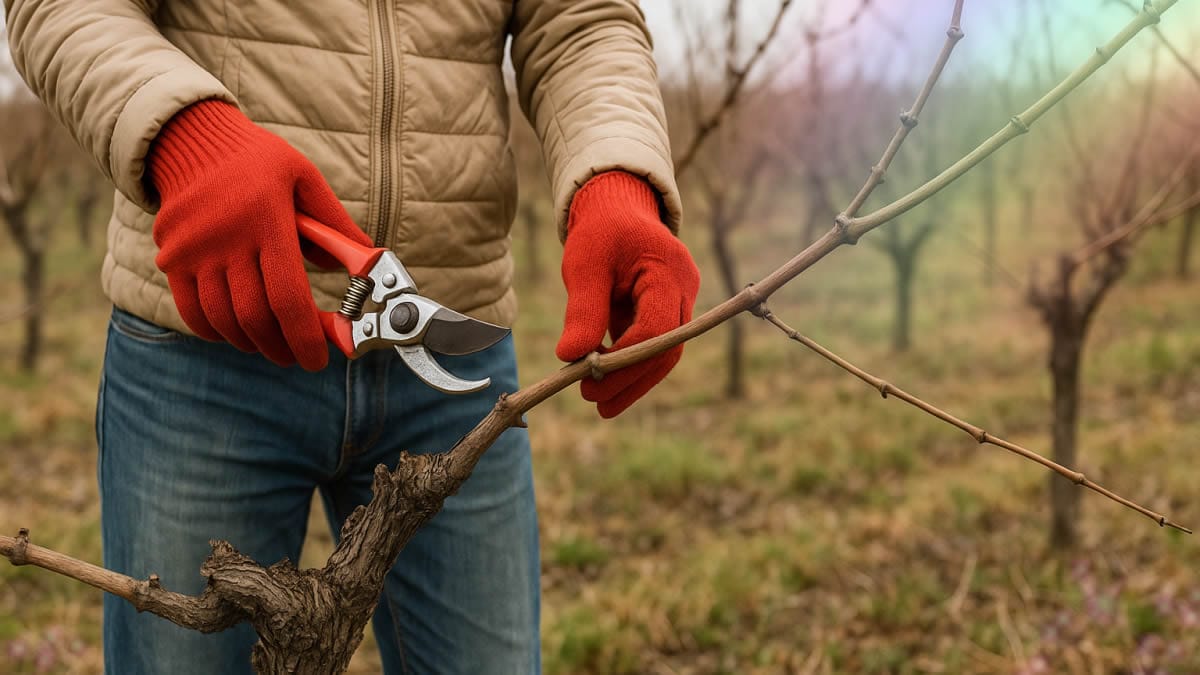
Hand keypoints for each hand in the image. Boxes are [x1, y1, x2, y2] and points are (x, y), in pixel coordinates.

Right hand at [148, 100, 371, 369]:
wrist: (190, 139)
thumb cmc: (256, 158)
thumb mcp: (304, 177)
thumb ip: (335, 221)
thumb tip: (366, 258)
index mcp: (266, 221)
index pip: (288, 297)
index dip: (306, 337)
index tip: (319, 358)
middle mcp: (227, 240)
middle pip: (256, 317)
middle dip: (282, 347)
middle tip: (299, 357)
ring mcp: (194, 252)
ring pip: (224, 320)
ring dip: (252, 343)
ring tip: (273, 347)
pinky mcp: (171, 259)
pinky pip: (192, 312)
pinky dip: (217, 332)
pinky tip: (237, 333)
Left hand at [556, 171, 699, 417]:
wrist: (617, 208)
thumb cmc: (601, 231)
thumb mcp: (584, 264)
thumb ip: (582, 310)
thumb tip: (569, 358)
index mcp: (668, 271)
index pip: (656, 329)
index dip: (625, 360)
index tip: (589, 378)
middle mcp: (684, 289)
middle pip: (668, 349)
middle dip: (631, 380)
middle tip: (593, 401)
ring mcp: (681, 301)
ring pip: (665, 353)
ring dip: (633, 380)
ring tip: (598, 402)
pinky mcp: (669, 310)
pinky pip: (655, 345)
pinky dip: (631, 365)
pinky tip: (605, 381)